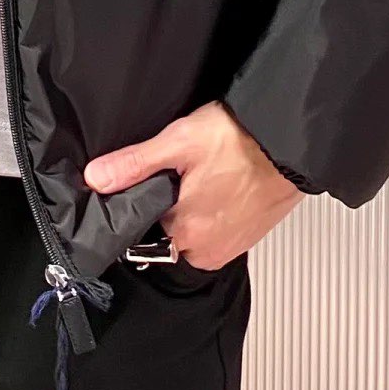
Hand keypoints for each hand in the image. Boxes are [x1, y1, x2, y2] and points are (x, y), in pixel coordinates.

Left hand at [82, 100, 304, 269]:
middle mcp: (206, 249)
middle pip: (168, 231)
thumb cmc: (240, 140)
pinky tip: (222, 181)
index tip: (152, 180)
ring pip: (194, 230)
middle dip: (169, 204)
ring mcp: (230, 245)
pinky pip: (218, 228)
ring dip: (193, 207)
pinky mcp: (249, 236)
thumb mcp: (178, 142)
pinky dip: (216, 209)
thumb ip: (135, 164)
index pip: (144, 228)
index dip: (143, 202)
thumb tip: (96, 179)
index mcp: (184, 232)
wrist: (292, 143)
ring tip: (204, 172)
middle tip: (181, 169)